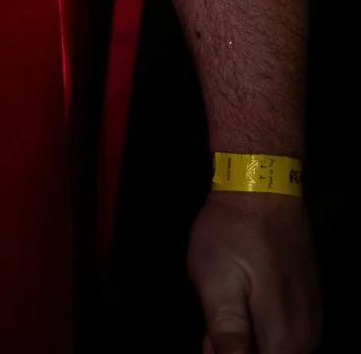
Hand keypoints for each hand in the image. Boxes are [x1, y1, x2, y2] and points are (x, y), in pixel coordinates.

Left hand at [189, 191, 321, 352]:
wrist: (261, 185)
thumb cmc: (233, 233)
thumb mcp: (216, 286)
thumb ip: (228, 338)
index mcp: (284, 339)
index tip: (210, 335)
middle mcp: (307, 336)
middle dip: (238, 347)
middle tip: (213, 322)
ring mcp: (312, 317)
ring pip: (277, 347)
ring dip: (250, 338)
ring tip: (229, 305)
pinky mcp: (310, 299)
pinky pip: (287, 330)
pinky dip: (263, 325)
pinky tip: (244, 298)